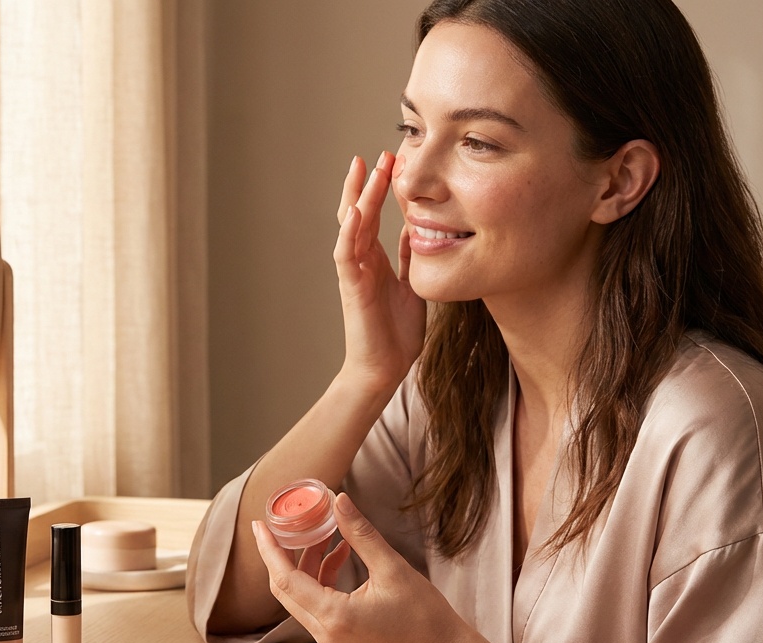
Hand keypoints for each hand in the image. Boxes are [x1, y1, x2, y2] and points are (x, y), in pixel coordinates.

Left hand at [252, 493, 463, 642]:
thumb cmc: (425, 617)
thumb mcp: (392, 567)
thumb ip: (360, 533)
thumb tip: (339, 501)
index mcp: (334, 617)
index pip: (286, 580)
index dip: (270, 550)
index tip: (259, 525)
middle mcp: (325, 634)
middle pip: (285, 590)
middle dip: (280, 555)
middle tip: (276, 524)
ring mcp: (331, 640)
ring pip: (301, 597)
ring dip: (305, 565)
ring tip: (323, 532)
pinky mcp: (340, 640)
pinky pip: (317, 606)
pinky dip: (321, 579)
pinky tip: (340, 554)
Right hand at [333, 153, 426, 393]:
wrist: (384, 368)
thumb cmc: (395, 332)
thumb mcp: (411, 284)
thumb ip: (409, 258)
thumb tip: (417, 231)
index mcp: (374, 259)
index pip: (374, 215)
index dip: (381, 188)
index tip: (393, 161)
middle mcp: (361, 260)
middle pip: (359, 212)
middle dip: (368, 182)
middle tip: (380, 153)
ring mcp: (353, 271)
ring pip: (351, 225)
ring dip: (358, 196)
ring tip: (365, 168)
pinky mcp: (351, 287)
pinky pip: (346, 254)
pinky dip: (349, 232)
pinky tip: (355, 210)